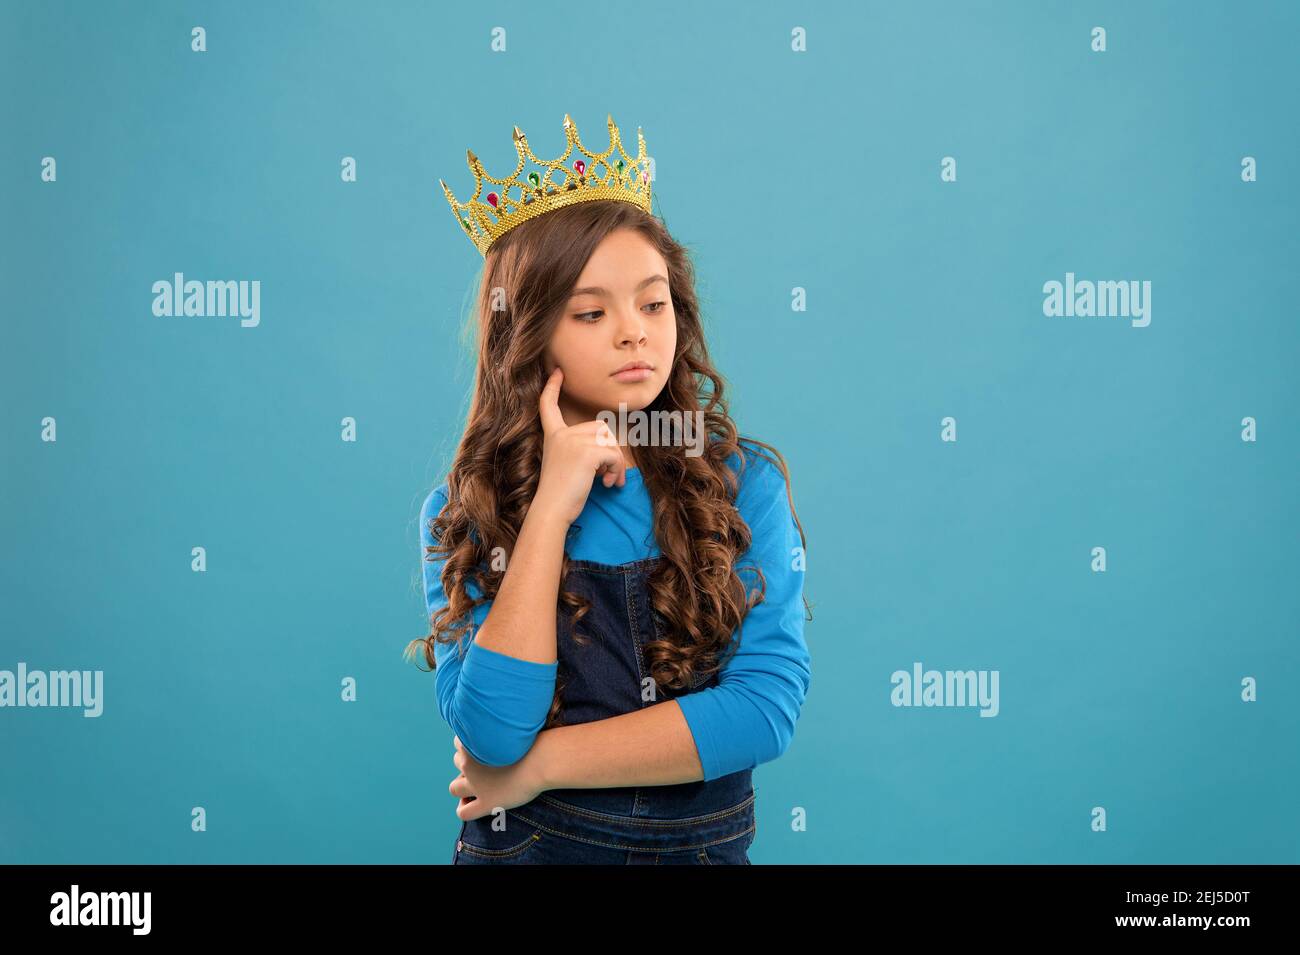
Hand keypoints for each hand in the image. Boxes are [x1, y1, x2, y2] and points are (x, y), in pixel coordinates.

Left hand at [448, 735, 547, 820]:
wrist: (541, 760)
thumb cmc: (532, 741)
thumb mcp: (508, 730)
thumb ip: (496, 731)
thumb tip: (497, 728)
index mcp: (472, 745)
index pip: (458, 742)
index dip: (470, 746)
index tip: (483, 747)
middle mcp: (469, 765)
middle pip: (457, 763)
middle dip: (467, 765)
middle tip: (486, 765)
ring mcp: (476, 786)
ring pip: (454, 788)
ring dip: (463, 786)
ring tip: (478, 785)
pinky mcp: (486, 804)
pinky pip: (463, 812)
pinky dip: (464, 808)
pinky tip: (474, 803)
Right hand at [532, 366, 630, 525]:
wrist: (551, 510)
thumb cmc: (560, 495)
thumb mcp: (566, 466)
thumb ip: (581, 451)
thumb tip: (612, 451)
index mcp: (553, 436)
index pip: (549, 407)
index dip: (552, 388)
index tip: (557, 372)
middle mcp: (561, 434)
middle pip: (600, 428)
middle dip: (611, 451)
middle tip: (610, 475)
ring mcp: (572, 441)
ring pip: (610, 442)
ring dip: (617, 463)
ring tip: (610, 481)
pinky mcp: (586, 453)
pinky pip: (614, 455)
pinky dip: (618, 470)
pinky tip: (610, 484)